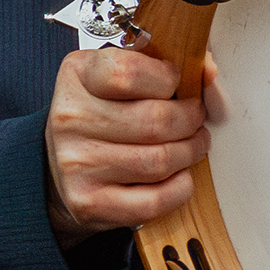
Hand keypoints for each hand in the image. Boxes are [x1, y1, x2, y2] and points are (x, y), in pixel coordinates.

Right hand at [42, 42, 217, 248]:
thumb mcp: (119, 77)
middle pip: (155, 120)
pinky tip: (180, 176)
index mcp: (79, 75)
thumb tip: (211, 73)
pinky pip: (154, 200)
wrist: (58, 168)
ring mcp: (77, 163)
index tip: (176, 83)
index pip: (129, 73)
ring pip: (159, 160)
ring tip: (192, 145)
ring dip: (189, 152)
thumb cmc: (101, 115)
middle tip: (196, 120)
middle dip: (190, 120)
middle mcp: (71, 118)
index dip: (167, 78)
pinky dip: (180, 188)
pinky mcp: (89, 202)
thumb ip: (165, 66)